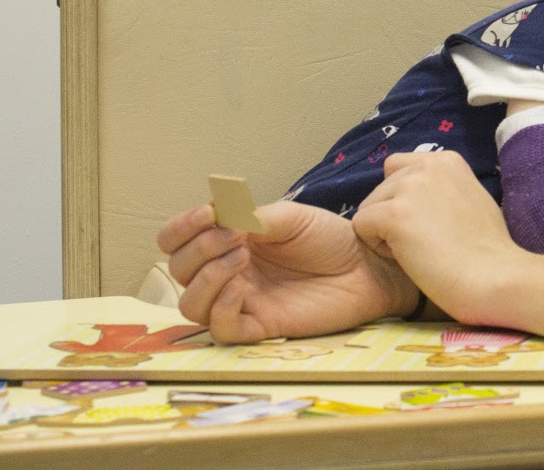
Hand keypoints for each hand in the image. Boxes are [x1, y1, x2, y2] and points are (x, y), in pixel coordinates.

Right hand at [157, 199, 417, 342]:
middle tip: (234, 236)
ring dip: (205, 278)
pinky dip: (220, 308)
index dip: (181, 228)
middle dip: (198, 249)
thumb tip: (215, 219)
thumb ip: (250, 217)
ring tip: (240, 258)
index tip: (207, 214)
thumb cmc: (330, 238)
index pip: (177, 240)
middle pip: (178, 270)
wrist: (366, 265)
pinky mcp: (258, 328)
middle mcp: (226, 272)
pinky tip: (240, 288)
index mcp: (228, 241)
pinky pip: (219, 329)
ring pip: (190, 304)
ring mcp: (240, 301)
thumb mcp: (288, 217)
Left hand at [353, 151, 525, 324]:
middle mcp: (427, 164)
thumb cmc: (488, 250)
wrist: (494, 276)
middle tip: (423, 241)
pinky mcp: (393, 214)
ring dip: (383, 232)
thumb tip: (417, 198)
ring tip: (418, 250)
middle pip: (380, 189)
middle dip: (391, 215)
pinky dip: (376, 247)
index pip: (398, 169)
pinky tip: (407, 258)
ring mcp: (409, 187)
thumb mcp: (470, 199)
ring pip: (368, 208)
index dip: (404, 199)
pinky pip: (360, 227)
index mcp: (447, 160)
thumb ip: (443, 190)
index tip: (428, 221)